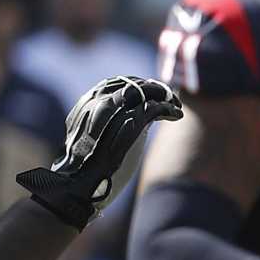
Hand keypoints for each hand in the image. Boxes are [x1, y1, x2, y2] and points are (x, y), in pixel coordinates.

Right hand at [15, 75, 182, 229]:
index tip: (150, 93)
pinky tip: (178, 115)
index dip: (137, 85)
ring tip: (177, 105)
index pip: (118, 82)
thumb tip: (129, 119)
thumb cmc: (86, 163)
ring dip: (165, 96)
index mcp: (90, 100)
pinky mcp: (132, 121)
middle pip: (135, 83)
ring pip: (148, 92)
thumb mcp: (92, 136)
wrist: (81, 177)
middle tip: (169, 96)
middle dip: (154, 88)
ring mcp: (117, 108)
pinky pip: (156, 108)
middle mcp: (102, 99)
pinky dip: (170, 109)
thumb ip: (105, 122)